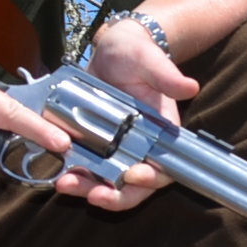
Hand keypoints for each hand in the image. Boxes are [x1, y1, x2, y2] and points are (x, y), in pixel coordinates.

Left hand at [57, 17, 200, 211]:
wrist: (111, 50)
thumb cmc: (137, 53)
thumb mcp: (150, 60)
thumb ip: (166, 75)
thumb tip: (189, 87)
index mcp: (162, 134)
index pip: (163, 169)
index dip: (150, 179)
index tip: (133, 175)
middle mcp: (140, 148)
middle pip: (132, 187)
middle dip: (113, 196)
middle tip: (91, 195)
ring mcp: (116, 150)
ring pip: (106, 183)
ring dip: (87, 189)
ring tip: (65, 185)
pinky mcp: (93, 146)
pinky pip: (85, 169)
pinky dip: (74, 175)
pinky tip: (57, 174)